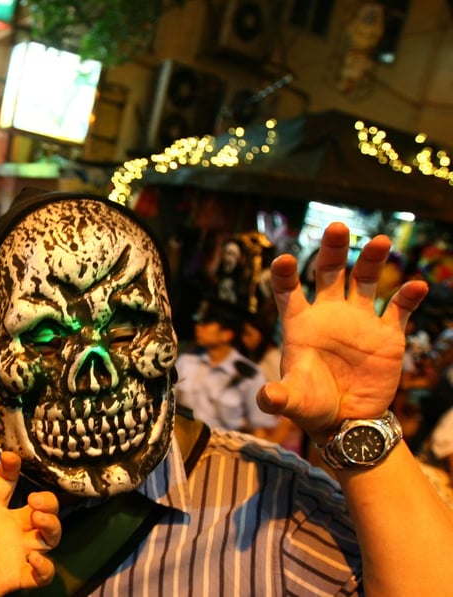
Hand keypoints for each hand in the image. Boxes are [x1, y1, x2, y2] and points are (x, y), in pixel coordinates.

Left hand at [0, 452, 60, 596]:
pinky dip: (45, 568)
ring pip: (50, 536)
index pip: (6, 482)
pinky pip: (43, 574)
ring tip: (38, 520)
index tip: (9, 457)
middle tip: (35, 501)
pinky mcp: (16, 578)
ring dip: (52, 525)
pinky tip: (34, 560)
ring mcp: (15, 553)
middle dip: (47, 500)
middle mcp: (7, 528)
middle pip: (42, 507)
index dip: (11, 467)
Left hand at [257, 222, 427, 441]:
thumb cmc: (313, 406)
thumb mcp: (294, 401)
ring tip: (380, 241)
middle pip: (329, 272)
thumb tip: (267, 397)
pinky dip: (408, 297)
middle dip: (333, 250)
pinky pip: (399, 309)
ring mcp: (360, 321)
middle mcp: (329, 315)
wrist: (348, 420)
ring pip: (366, 280)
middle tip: (337, 227)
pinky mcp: (387, 335)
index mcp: (300, 324)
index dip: (285, 275)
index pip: (288, 291)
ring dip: (373, 260)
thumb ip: (279, 396)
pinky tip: (416, 286)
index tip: (285, 259)